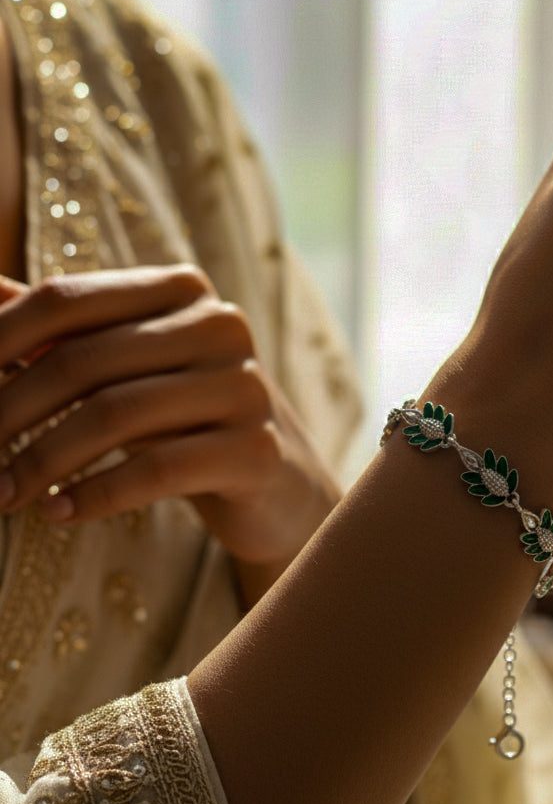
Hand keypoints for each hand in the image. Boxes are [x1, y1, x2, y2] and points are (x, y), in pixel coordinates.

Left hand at [0, 265, 339, 581]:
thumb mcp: (126, 366)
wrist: (274, 480)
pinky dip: (96, 495)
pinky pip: (158, 470)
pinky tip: (59, 512)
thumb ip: (61, 329)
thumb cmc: (184, 418)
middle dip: (7, 412)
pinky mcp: (256, 449)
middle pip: (84, 361)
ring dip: (42, 461)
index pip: (66, 301)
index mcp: (181, 291)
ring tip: (1, 495)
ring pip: (116, 416)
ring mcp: (245, 387)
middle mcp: (220, 326)